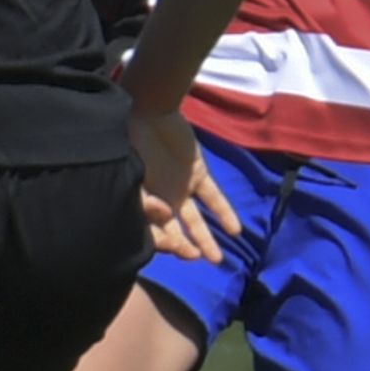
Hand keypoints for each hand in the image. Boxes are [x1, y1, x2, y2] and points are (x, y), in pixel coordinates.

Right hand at [127, 108, 239, 263]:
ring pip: (194, 221)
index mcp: (140, 203)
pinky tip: (236, 231)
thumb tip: (166, 216)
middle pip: (173, 232)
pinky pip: (213, 198)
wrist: (150, 110)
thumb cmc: (134, 142)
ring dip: (205, 240)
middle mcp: (160, 200)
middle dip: (183, 248)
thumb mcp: (133, 173)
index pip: (151, 233)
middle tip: (195, 257)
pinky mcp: (198, 175)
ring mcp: (180, 188)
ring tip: (217, 260)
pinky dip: (224, 213)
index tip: (172, 246)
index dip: (161, 244)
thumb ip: (146, 198)